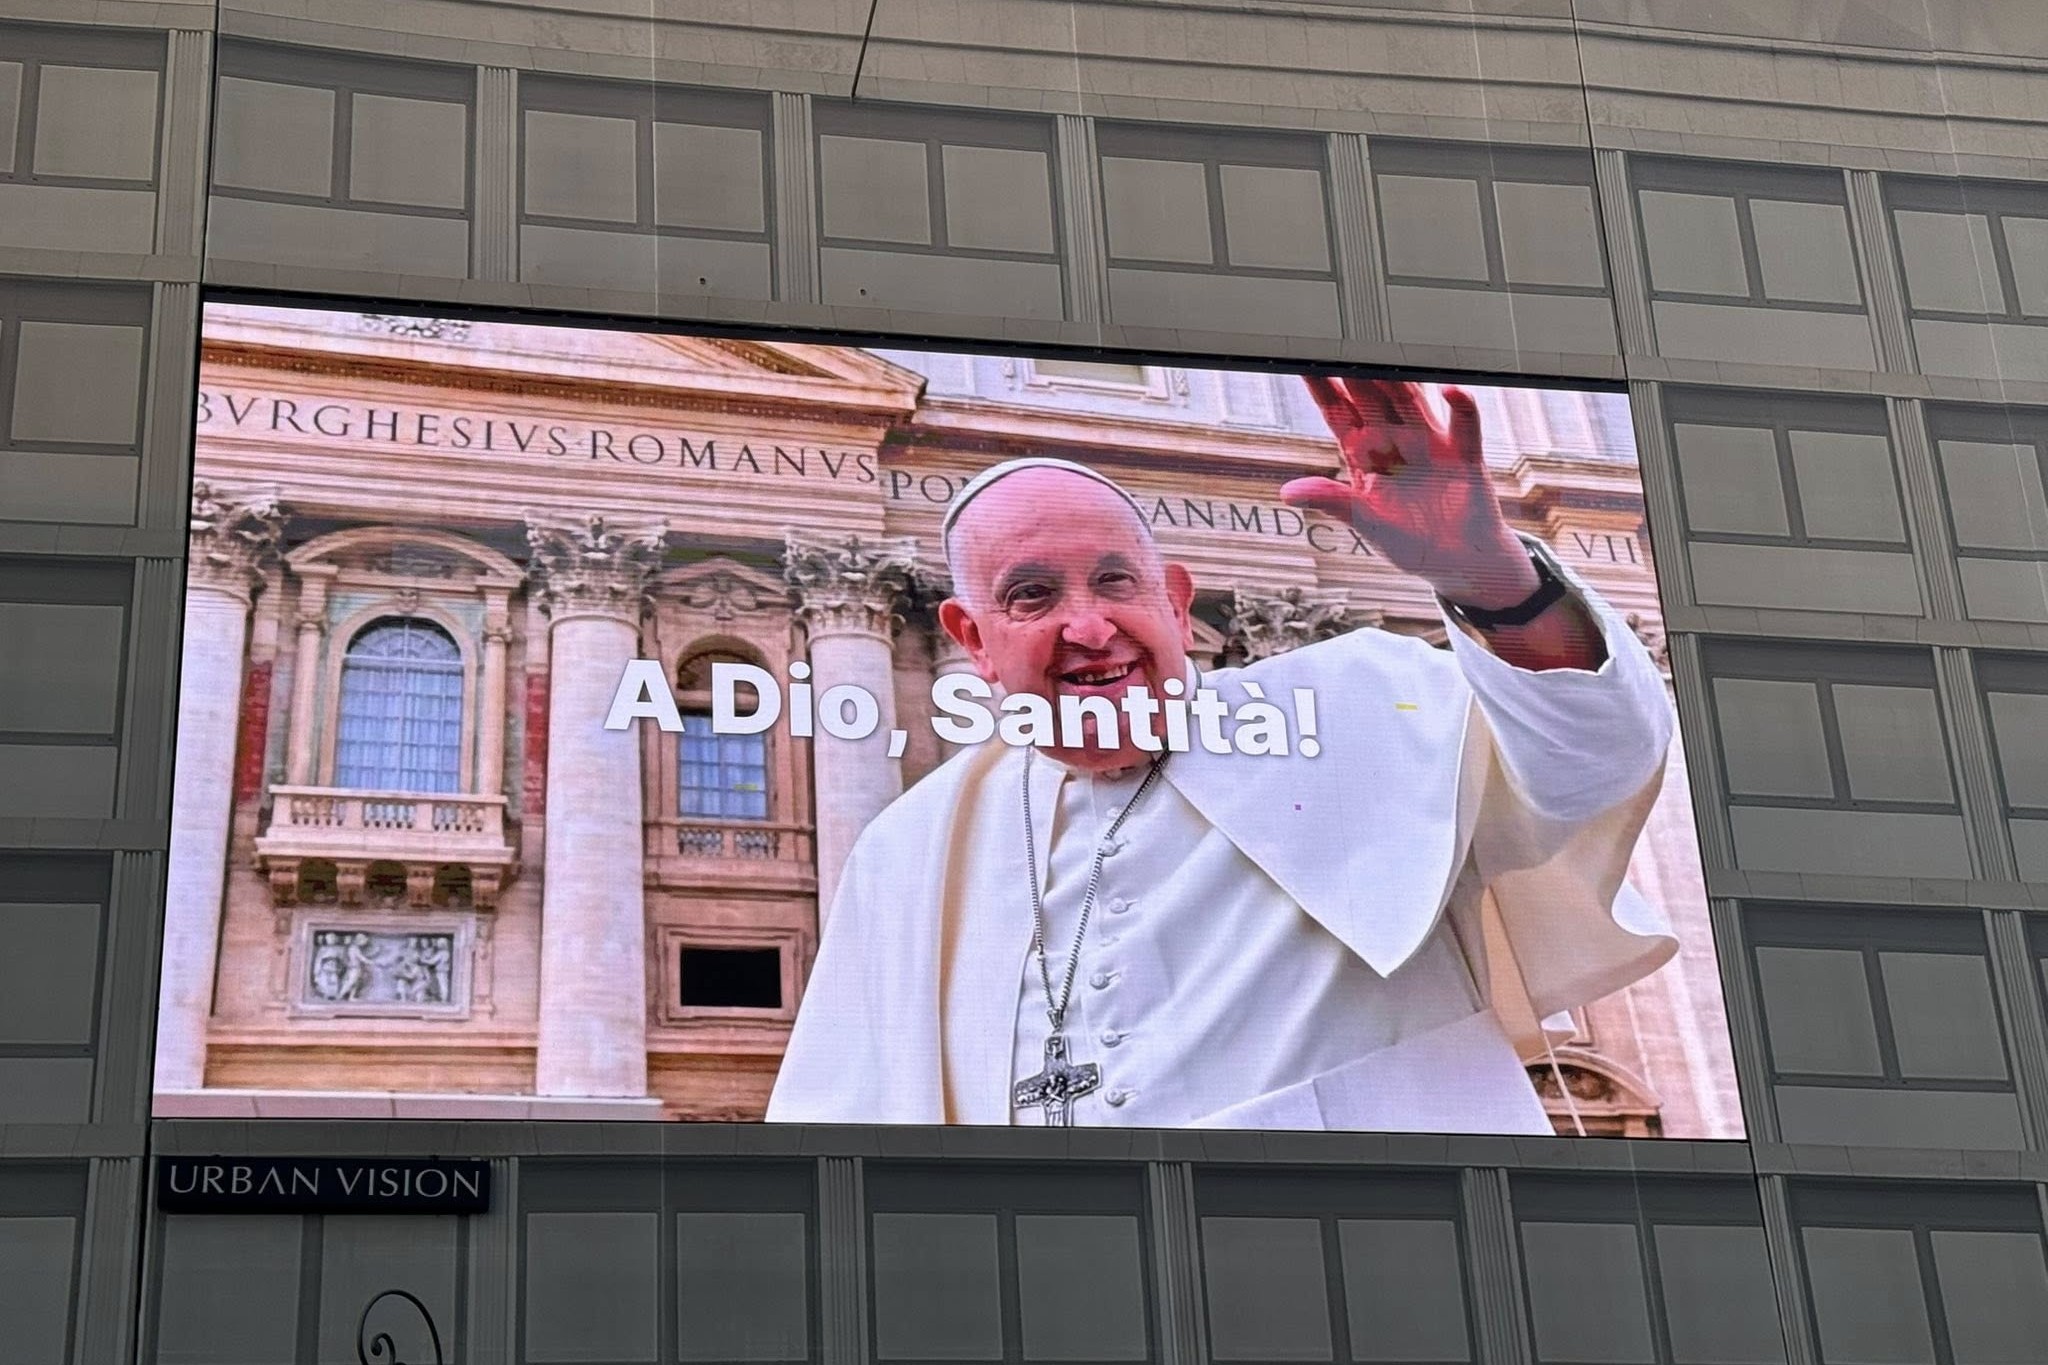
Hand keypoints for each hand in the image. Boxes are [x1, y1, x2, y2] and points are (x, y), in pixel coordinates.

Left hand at [1284, 377, 1538, 609]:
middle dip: (1357, 370)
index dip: (1321, 386)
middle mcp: (1395, 440)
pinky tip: (1448, 390)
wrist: (1458, 563)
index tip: (1303, 360)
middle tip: (1343, 338)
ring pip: (1412, 400)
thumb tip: (1288, 492)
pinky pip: (1464, 424)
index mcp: (1364, 454)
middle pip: (1372, 396)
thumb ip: (1332, 501)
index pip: (1337, 412)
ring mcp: (1430, 443)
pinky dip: (1460, 405)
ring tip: (1387, 352)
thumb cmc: (1409, 541)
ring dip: (1400, 378)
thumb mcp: (1364, 524)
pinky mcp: (1464, 454)